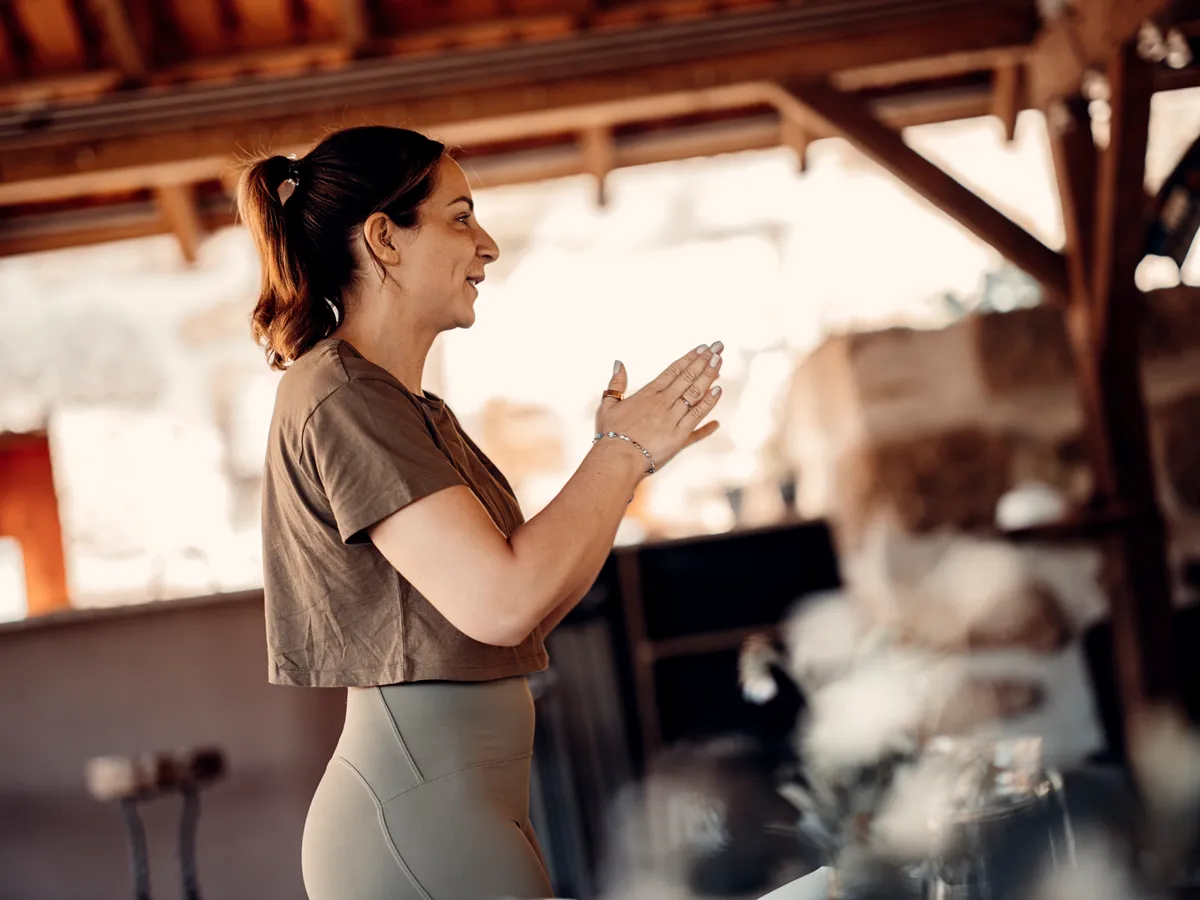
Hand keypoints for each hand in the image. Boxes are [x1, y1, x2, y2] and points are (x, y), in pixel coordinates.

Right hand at [593, 341, 723, 473]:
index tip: (703, 347)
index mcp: (647, 393)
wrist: (617, 458)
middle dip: (704, 360)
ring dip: (709, 376)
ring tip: (720, 361)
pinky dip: (709, 404)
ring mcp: (672, 418)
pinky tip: (718, 392)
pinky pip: (698, 416)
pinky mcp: (680, 435)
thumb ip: (616, 384)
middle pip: (687, 377)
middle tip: (718, 346)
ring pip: (695, 392)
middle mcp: (662, 402)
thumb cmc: (610, 434)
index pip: (673, 370)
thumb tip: (618, 363)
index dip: (689, 357)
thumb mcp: (608, 405)